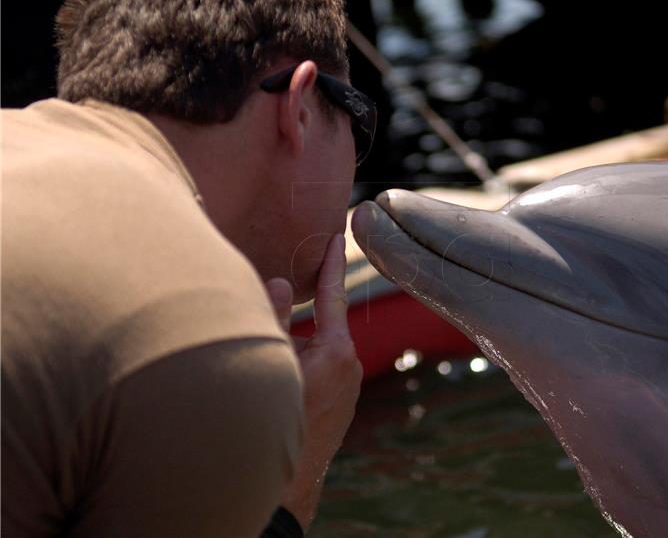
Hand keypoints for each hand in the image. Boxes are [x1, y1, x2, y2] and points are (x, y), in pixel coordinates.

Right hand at [265, 233, 362, 529]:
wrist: (286, 485)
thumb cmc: (276, 420)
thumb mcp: (268, 361)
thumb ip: (273, 317)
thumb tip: (280, 282)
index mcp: (337, 352)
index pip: (332, 294)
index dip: (330, 263)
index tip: (336, 235)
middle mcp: (348, 367)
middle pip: (316, 325)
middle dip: (295, 317)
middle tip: (271, 312)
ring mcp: (345, 388)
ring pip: (313, 349)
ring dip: (292, 346)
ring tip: (264, 359)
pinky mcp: (337, 404)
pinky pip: (315, 369)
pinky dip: (297, 363)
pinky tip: (275, 379)